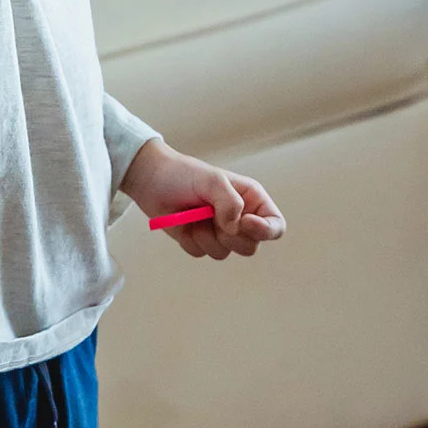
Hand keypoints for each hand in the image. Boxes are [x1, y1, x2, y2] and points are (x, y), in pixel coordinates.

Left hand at [121, 140, 284, 259]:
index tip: (244, 223)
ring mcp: (219, 232)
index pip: (275, 226)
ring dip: (206, 237)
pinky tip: (184, 224)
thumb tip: (234, 227)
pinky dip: (191, 240)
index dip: (265, 231)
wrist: (152, 180)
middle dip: (229, 237)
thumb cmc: (185, 174)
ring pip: (223, 253)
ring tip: (194, 216)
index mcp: (251, 200)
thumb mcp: (212, 180)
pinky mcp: (200, 241)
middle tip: (213, 219)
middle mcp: (239, 218)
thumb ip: (229, 202)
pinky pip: (201, 253)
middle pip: (250, 247)